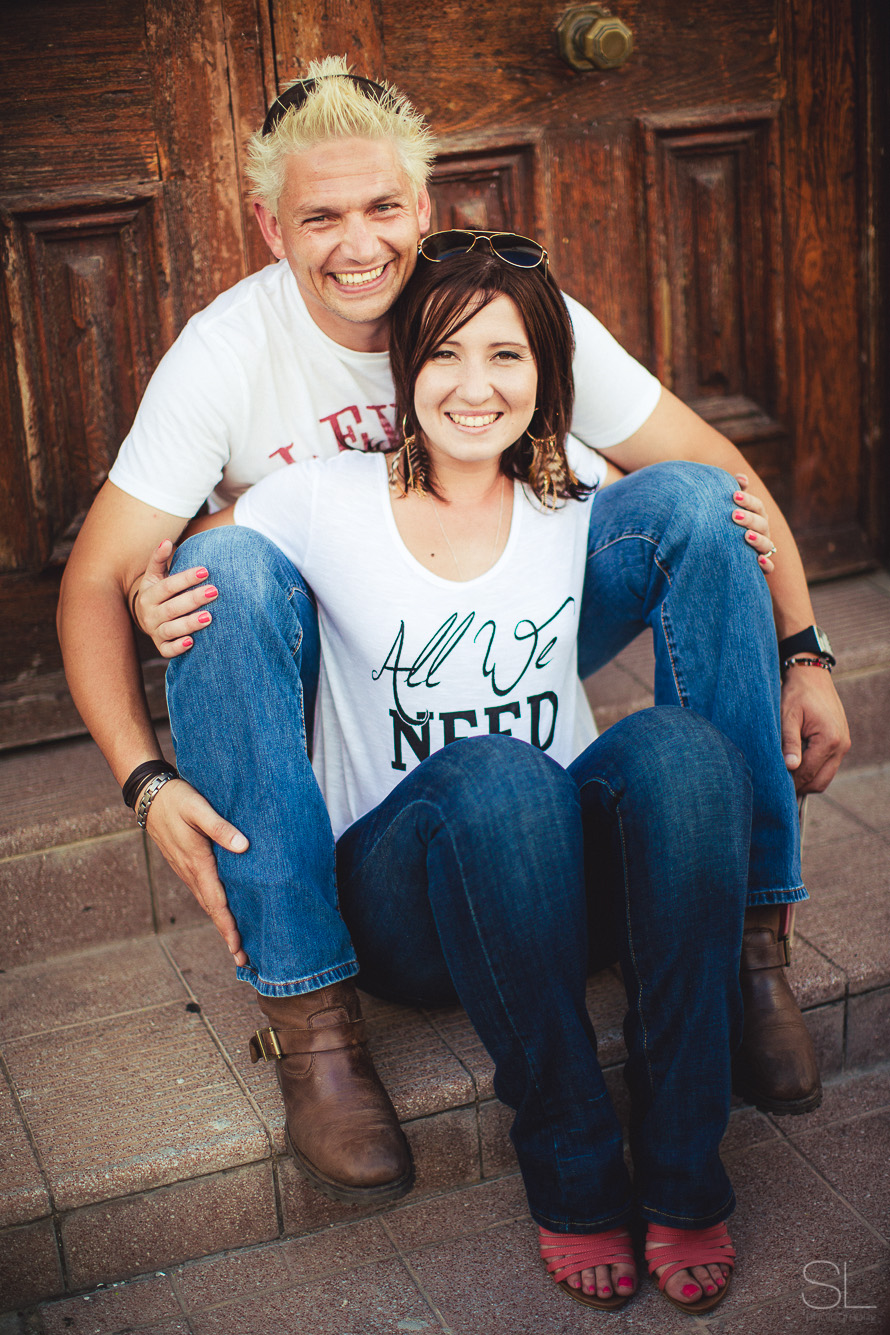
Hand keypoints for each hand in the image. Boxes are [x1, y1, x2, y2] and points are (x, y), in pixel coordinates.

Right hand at [133, 539, 217, 656]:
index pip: (168, 586)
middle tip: (215, 591)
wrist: (145, 617)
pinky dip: (178, 647)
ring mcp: (155, 631)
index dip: (185, 578)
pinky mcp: (162, 646)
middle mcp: (150, 614)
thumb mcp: (155, 575)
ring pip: (171, 629)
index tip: (205, 571)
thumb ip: (159, 559)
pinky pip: (168, 650)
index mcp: (149, 594)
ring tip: (209, 617)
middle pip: (172, 608)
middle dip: (193, 599)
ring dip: (189, 623)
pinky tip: (192, 642)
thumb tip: (166, 541)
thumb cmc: (158, 592)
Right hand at [145, 778, 249, 963]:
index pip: (216, 901)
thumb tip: (243, 847)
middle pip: (212, 910)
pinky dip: (214, 908)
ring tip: (237, 945)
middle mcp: (190, 871)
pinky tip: (224, 913)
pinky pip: (203, 892)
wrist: (150, 795)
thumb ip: (220, 827)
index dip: (228, 926)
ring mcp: (186, 870)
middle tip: (243, 961)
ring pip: (207, 903)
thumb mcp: (199, 808)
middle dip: (228, 935)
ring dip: (222, 924)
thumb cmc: (177, 799)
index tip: (238, 948)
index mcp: (197, 862)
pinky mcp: (185, 864)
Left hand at [731, 473, 775, 573]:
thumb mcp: (725, 508)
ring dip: (758, 539)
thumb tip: (741, 478)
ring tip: (746, 535)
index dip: (748, 500)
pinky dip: (766, 565)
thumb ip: (735, 492)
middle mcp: (762, 532)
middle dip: (749, 518)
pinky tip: (757, 560)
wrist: (716, 553)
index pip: (757, 506)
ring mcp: (762, 549)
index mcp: (756, 516)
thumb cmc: (723, 525)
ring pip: (767, 544)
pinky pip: (769, 567)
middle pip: (762, 524)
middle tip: (734, 515)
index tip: (734, 495)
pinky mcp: (760, 567)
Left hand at [780, 666, 850, 792]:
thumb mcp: (788, 717)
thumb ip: (789, 742)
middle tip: (778, 786)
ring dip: (807, 778)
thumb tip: (790, 767)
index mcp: (829, 740)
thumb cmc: (797, 694)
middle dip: (800, 786)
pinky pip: (828, 765)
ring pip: (825, 776)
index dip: (790, 783)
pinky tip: (796, 763)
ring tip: (785, 774)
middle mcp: (841, 745)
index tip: (774, 788)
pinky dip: (813, 769)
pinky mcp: (841, 743)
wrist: (812, 677)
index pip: (807, 773)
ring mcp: (843, 745)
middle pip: (820, 782)